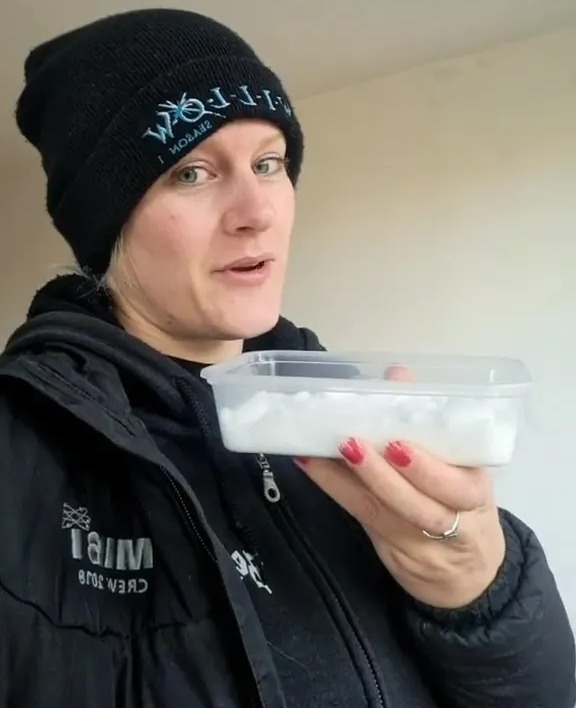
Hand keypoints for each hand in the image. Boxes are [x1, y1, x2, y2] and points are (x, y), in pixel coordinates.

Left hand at [295, 439, 505, 608]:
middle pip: (417, 508)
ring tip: (319, 455)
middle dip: (381, 477)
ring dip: (345, 483)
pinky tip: (312, 467)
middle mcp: (450, 524)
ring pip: (382, 515)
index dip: (427, 470)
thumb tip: (397, 374)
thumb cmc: (463, 502)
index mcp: (474, 493)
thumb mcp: (463, 467)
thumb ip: (431, 423)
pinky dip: (336, 491)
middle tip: (351, 444)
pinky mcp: (390, 552)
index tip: (397, 444)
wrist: (469, 572)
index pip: (457, 488)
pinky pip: (362, 519)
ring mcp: (418, 544)